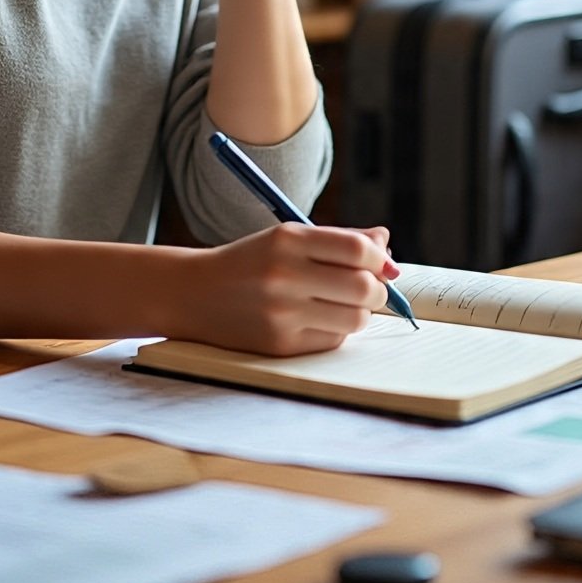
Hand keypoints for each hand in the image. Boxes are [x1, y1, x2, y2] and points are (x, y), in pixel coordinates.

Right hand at [176, 223, 396, 355]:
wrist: (195, 293)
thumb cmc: (253, 262)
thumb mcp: (289, 237)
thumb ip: (341, 240)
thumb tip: (387, 248)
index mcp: (288, 240)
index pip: (356, 248)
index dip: (378, 257)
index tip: (378, 262)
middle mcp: (284, 275)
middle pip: (362, 287)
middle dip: (378, 289)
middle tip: (372, 288)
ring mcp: (281, 314)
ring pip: (355, 318)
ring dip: (361, 312)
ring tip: (345, 304)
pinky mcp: (280, 345)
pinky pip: (333, 340)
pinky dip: (337, 330)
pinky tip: (319, 319)